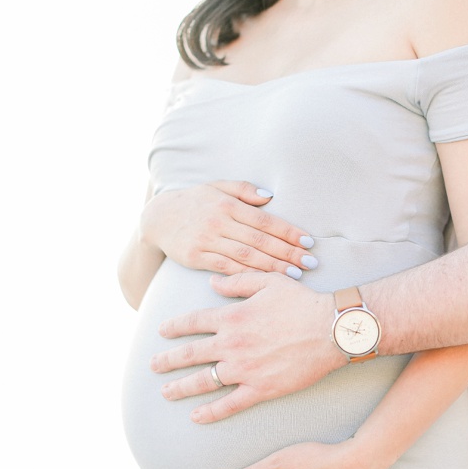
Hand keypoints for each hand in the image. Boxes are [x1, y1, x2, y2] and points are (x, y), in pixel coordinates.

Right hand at [141, 181, 316, 276]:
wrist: (157, 217)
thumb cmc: (194, 201)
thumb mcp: (217, 186)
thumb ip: (244, 189)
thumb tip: (270, 197)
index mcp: (227, 204)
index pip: (265, 220)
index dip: (288, 232)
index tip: (308, 242)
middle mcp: (218, 221)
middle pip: (260, 240)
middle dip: (288, 252)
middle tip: (311, 262)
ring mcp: (207, 240)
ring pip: (246, 256)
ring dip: (273, 267)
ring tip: (296, 274)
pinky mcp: (196, 257)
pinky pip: (226, 268)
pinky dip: (247, 276)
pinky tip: (266, 282)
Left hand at [153, 272, 346, 422]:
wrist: (330, 330)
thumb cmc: (304, 302)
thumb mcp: (269, 282)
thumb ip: (238, 281)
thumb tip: (213, 283)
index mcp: (232, 316)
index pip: (193, 322)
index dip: (174, 327)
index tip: (161, 332)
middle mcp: (232, 344)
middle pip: (190, 354)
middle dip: (167, 361)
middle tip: (152, 366)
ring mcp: (244, 369)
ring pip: (203, 381)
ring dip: (181, 387)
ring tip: (166, 392)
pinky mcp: (260, 389)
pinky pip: (229, 404)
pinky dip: (211, 412)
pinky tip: (196, 417)